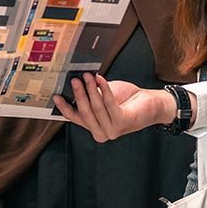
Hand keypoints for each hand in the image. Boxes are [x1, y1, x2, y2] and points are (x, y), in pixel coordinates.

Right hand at [52, 73, 176, 141]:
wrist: (150, 104)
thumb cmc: (126, 100)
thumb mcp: (103, 97)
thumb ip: (90, 95)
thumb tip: (76, 82)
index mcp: (93, 126)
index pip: (74, 118)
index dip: (64, 107)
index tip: (56, 96)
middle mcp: (101, 132)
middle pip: (84, 112)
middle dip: (78, 94)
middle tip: (74, 79)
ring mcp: (112, 130)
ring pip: (96, 107)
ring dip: (91, 89)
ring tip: (88, 75)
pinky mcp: (123, 122)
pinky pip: (109, 103)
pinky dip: (104, 89)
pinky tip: (101, 79)